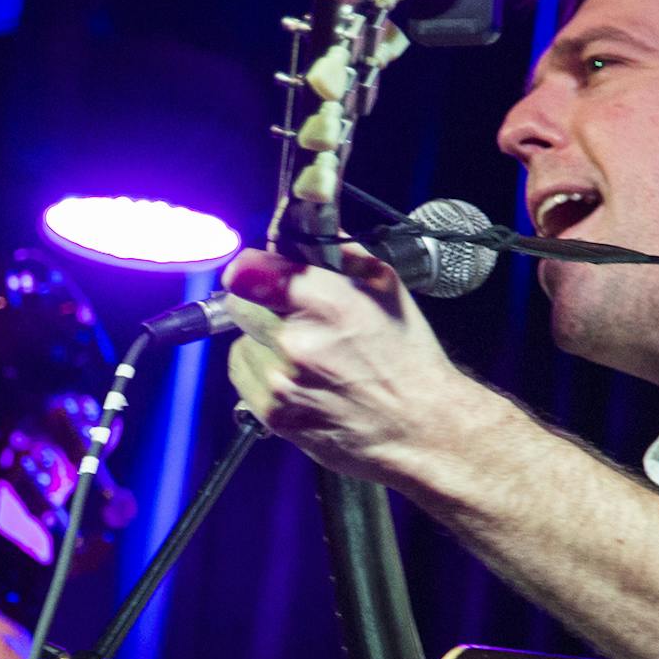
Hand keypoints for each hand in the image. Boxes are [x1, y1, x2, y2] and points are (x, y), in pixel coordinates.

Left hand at [222, 242, 463, 484]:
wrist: (420, 429)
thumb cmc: (408, 360)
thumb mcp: (387, 287)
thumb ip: (338, 251)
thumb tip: (304, 228)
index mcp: (328, 302)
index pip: (249, 269)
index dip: (253, 267)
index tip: (259, 270)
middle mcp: (298, 341)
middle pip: (239, 303)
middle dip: (260, 302)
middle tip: (291, 315)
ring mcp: (282, 381)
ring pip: (241, 341)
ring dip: (262, 342)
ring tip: (305, 356)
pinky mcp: (274, 415)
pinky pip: (243, 377)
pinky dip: (261, 373)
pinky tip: (296, 378)